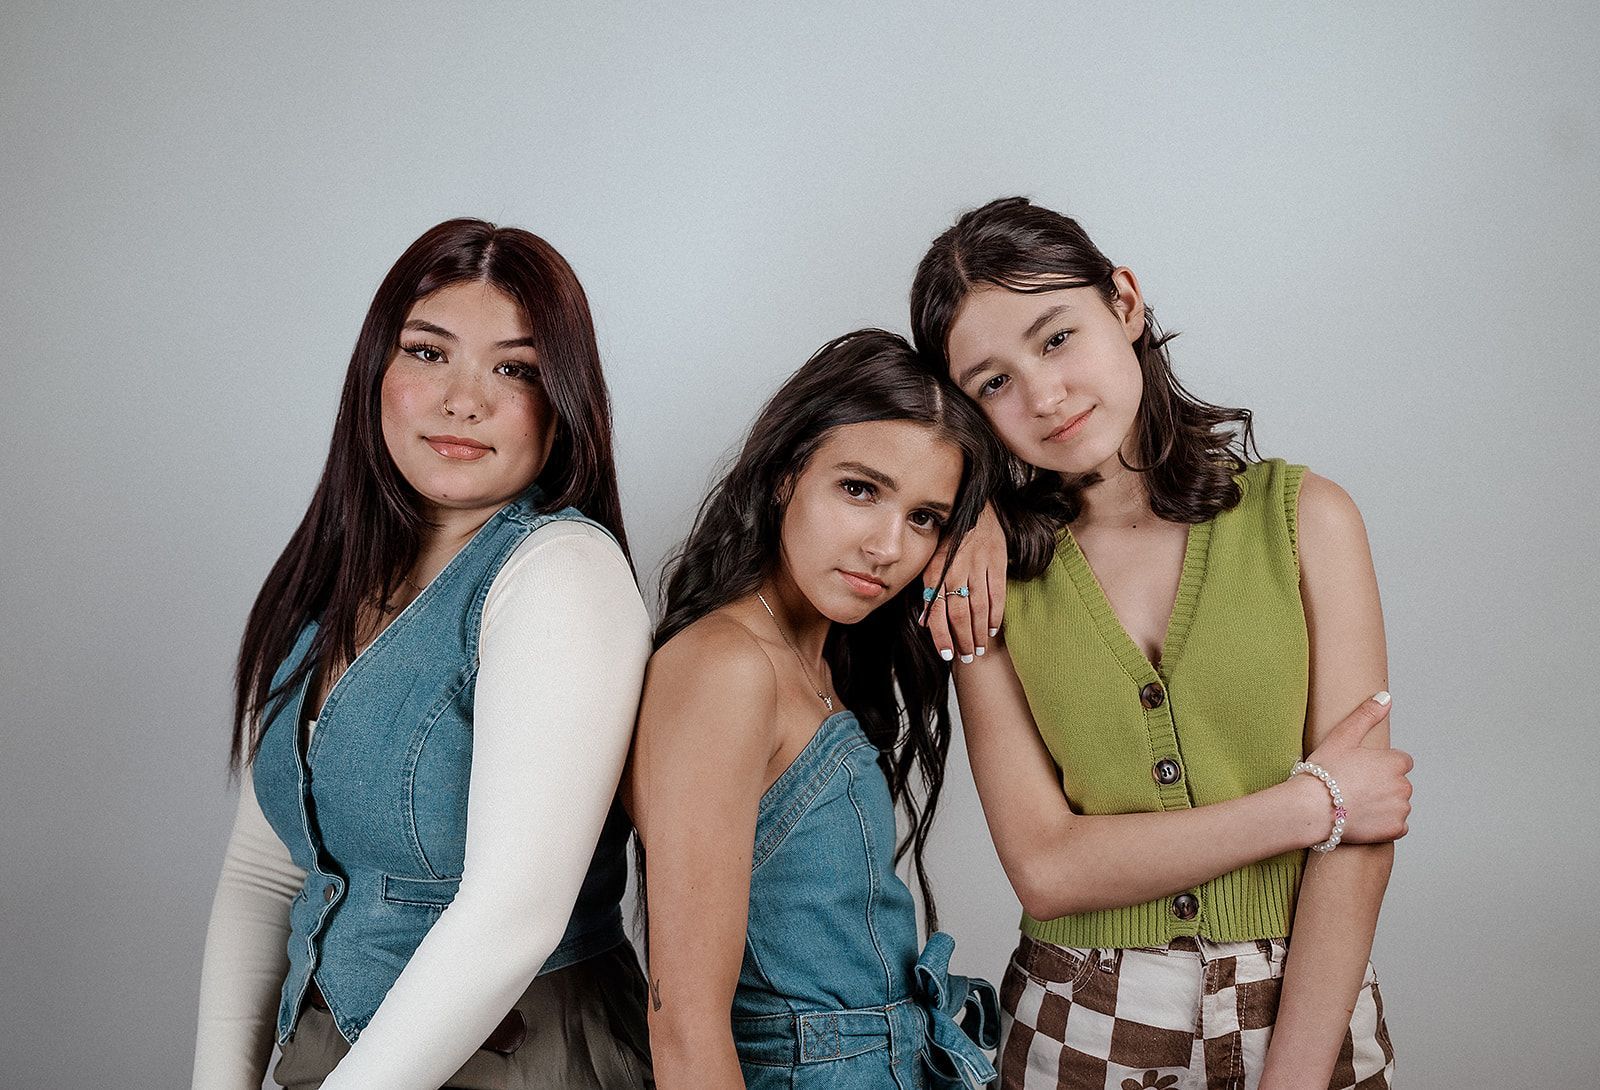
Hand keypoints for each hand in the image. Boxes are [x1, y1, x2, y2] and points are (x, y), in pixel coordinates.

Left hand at [920, 503, 1006, 663]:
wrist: (975, 508)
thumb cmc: (950, 539)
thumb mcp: (931, 562)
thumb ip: (929, 592)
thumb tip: (925, 623)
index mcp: (936, 572)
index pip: (937, 611)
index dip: (942, 636)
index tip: (947, 655)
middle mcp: (955, 570)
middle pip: (959, 614)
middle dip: (963, 640)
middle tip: (967, 657)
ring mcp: (977, 566)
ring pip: (979, 607)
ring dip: (979, 632)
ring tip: (979, 649)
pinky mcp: (996, 562)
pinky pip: (996, 594)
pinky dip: (995, 615)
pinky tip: (993, 629)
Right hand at [1300, 694, 1412, 843]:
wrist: (1312, 808)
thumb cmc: (1323, 772)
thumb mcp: (1342, 736)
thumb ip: (1366, 715)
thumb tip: (1384, 697)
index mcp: (1394, 762)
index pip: (1401, 762)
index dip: (1381, 766)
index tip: (1361, 771)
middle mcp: (1403, 785)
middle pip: (1399, 783)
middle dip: (1383, 785)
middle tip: (1355, 788)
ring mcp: (1400, 809)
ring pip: (1398, 804)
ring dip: (1384, 805)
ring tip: (1356, 804)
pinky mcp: (1395, 830)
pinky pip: (1397, 826)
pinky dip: (1384, 824)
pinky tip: (1363, 819)